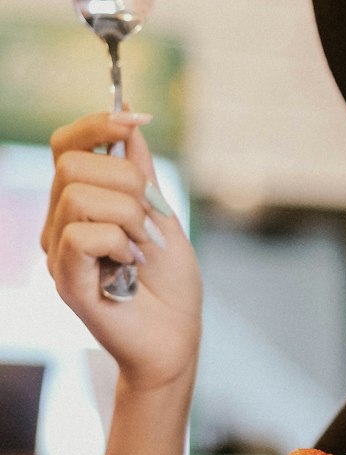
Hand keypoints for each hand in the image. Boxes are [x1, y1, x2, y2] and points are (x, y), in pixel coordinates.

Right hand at [42, 112, 201, 388]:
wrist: (177, 335)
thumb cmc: (170, 282)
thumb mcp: (163, 213)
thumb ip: (141, 173)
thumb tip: (130, 124)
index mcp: (81, 203)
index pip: (66, 145)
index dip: (98, 124)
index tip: (138, 119)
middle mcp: (60, 224)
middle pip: (73, 164)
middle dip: (127, 181)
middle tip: (152, 218)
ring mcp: (59, 253)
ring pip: (77, 196)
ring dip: (127, 215)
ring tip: (145, 245)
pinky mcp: (67, 281)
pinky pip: (81, 237)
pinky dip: (118, 242)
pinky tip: (133, 264)